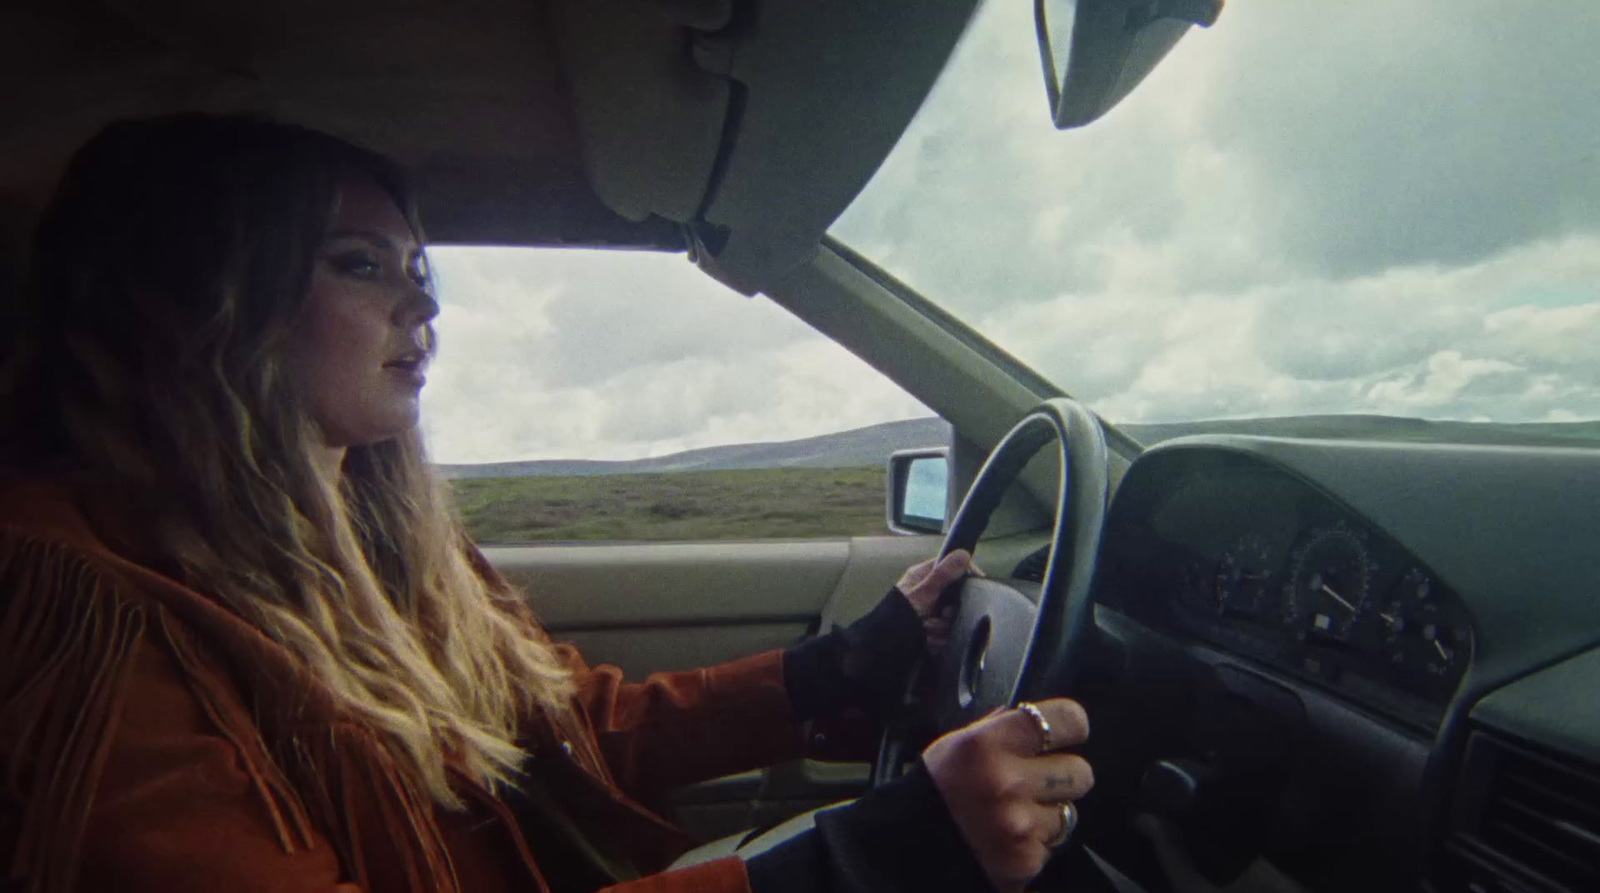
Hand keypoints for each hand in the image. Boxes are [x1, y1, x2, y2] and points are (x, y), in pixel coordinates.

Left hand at [894, 550, 977, 654]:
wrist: (885, 645)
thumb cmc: (900, 613)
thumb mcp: (923, 592)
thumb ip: (943, 574)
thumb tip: (964, 553)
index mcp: (923, 576)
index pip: (951, 566)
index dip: (964, 574)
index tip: (976, 583)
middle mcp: (928, 591)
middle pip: (955, 595)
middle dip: (951, 608)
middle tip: (943, 614)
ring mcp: (930, 611)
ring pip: (952, 615)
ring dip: (943, 625)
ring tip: (929, 628)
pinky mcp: (932, 629)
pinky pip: (946, 631)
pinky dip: (940, 636)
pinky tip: (929, 638)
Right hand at [922, 699, 1093, 892]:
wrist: (909, 846)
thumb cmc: (936, 790)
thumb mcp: (957, 745)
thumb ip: (998, 727)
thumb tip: (1033, 715)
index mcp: (988, 744)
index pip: (1067, 720)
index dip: (1070, 726)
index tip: (1065, 733)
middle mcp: (1007, 782)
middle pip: (1079, 771)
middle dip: (1062, 776)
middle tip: (1036, 781)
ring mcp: (1019, 824)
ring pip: (1069, 811)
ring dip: (1049, 812)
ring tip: (1016, 812)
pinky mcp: (1026, 858)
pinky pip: (1053, 843)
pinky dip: (1036, 841)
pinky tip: (1009, 836)